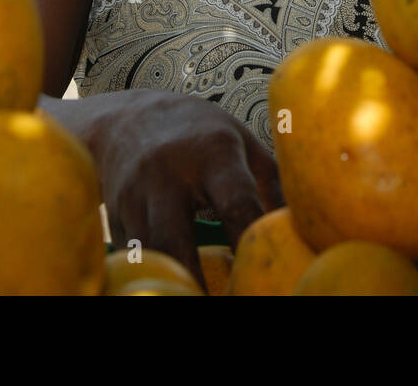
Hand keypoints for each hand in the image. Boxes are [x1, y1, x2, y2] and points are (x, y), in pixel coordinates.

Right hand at [44, 89, 283, 288]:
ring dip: (172, 283)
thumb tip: (303, 232)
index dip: (248, 240)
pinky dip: (153, 276)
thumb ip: (272, 185)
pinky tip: (172, 289)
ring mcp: (134, 196)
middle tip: (222, 300)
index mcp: (211, 153)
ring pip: (149, 254)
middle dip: (195, 280)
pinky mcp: (114, 218)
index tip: (259, 271)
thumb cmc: (201, 133)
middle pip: (176, 239)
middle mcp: (167, 173)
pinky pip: (133, 257)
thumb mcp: (242, 143)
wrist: (126, 118)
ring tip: (198, 296)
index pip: (234, 202)